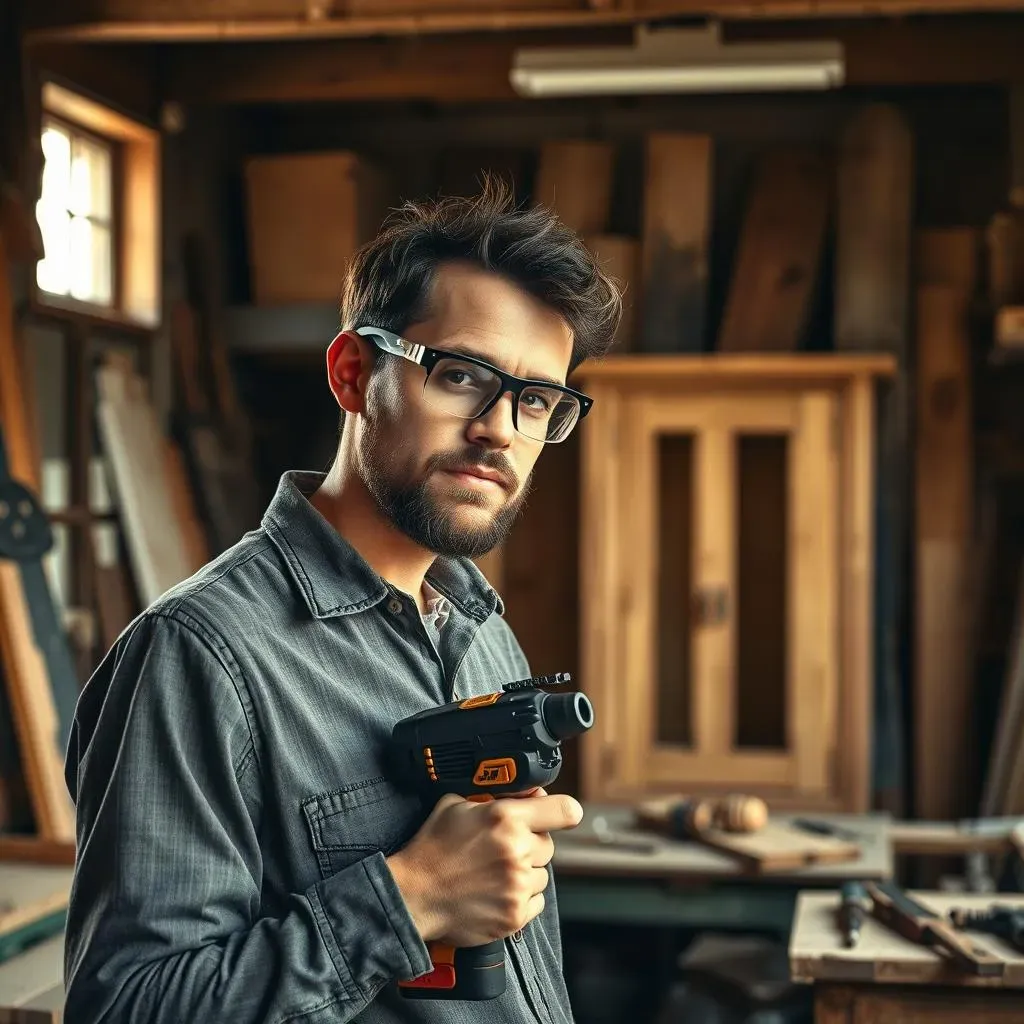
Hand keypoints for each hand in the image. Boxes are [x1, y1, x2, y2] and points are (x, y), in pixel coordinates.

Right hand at [386, 789, 582, 946]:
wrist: (414, 894)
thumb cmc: (432, 848)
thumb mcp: (457, 804)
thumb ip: (494, 796)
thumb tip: (527, 794)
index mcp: (506, 817)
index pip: (564, 811)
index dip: (564, 811)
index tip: (561, 815)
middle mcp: (517, 851)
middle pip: (548, 845)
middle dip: (530, 844)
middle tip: (503, 848)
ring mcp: (517, 885)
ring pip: (543, 874)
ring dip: (526, 872)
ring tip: (496, 873)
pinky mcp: (515, 915)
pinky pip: (536, 901)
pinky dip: (522, 897)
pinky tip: (498, 891)